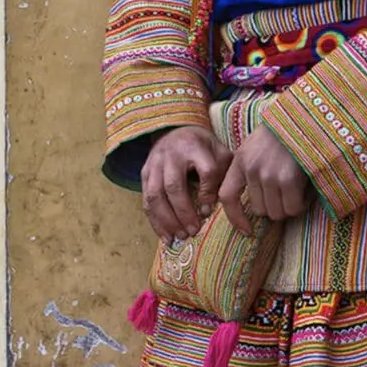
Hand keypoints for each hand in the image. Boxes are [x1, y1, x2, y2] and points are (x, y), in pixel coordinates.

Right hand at [141, 126, 232, 243]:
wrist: (175, 130)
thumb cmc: (201, 146)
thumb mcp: (218, 151)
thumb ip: (222, 173)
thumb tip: (216, 205)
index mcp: (195, 146)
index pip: (206, 171)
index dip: (208, 193)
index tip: (208, 211)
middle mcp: (172, 154)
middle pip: (174, 185)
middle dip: (183, 212)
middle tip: (193, 231)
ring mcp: (155, 163)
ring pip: (155, 195)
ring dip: (167, 220)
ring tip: (179, 236)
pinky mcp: (144, 173)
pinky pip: (146, 200)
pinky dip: (155, 221)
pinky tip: (165, 235)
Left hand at [219, 124, 310, 232]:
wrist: (305, 116)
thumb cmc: (283, 133)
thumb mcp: (257, 146)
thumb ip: (251, 169)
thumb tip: (256, 206)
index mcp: (240, 160)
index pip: (227, 196)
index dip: (235, 218)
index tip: (246, 230)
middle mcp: (251, 168)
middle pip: (259, 210)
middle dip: (274, 206)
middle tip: (287, 194)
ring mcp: (268, 175)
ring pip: (277, 212)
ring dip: (289, 206)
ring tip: (297, 190)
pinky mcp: (288, 179)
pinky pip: (293, 208)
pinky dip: (301, 204)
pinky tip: (306, 190)